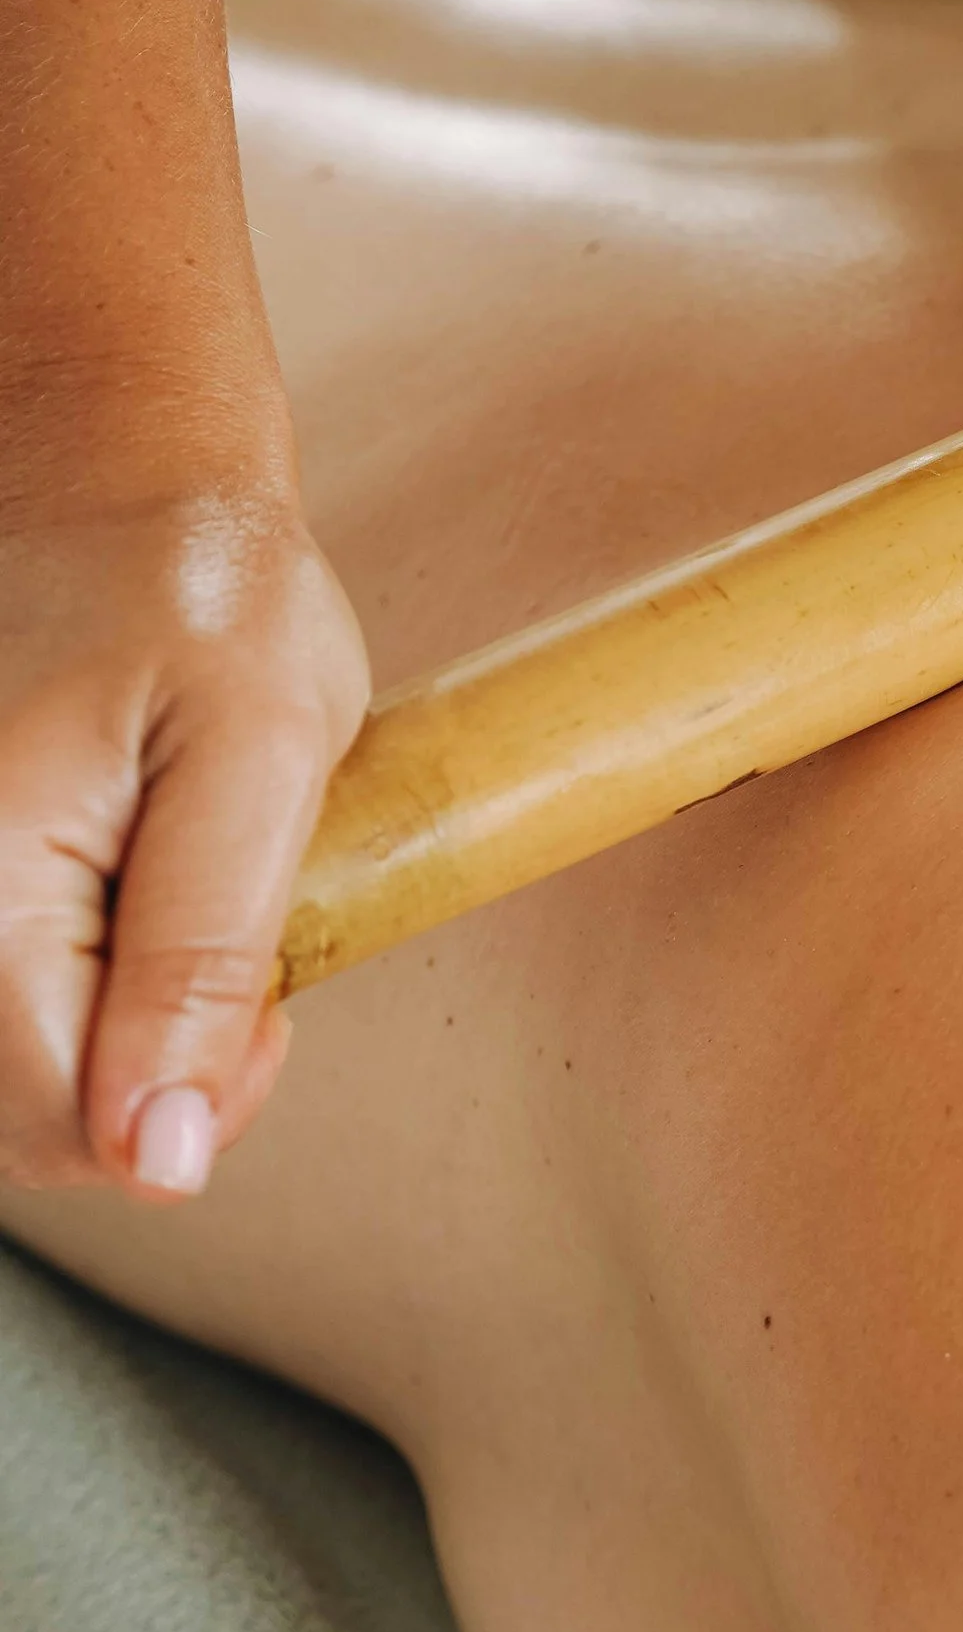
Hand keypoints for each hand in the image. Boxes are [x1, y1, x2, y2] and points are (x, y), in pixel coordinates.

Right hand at [0, 475, 367, 1197]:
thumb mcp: (261, 755)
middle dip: (148, 1075)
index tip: (266, 998)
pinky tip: (114, 901)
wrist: (111, 473)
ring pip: (8, 1076)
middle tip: (228, 943)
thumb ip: (203, 961)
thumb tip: (163, 1158)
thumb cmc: (203, 586)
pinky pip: (0, 1004)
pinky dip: (67, 985)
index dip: (196, 1104)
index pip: (67, 1129)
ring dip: (104, 1033)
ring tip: (163, 905)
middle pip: (27, 1123)